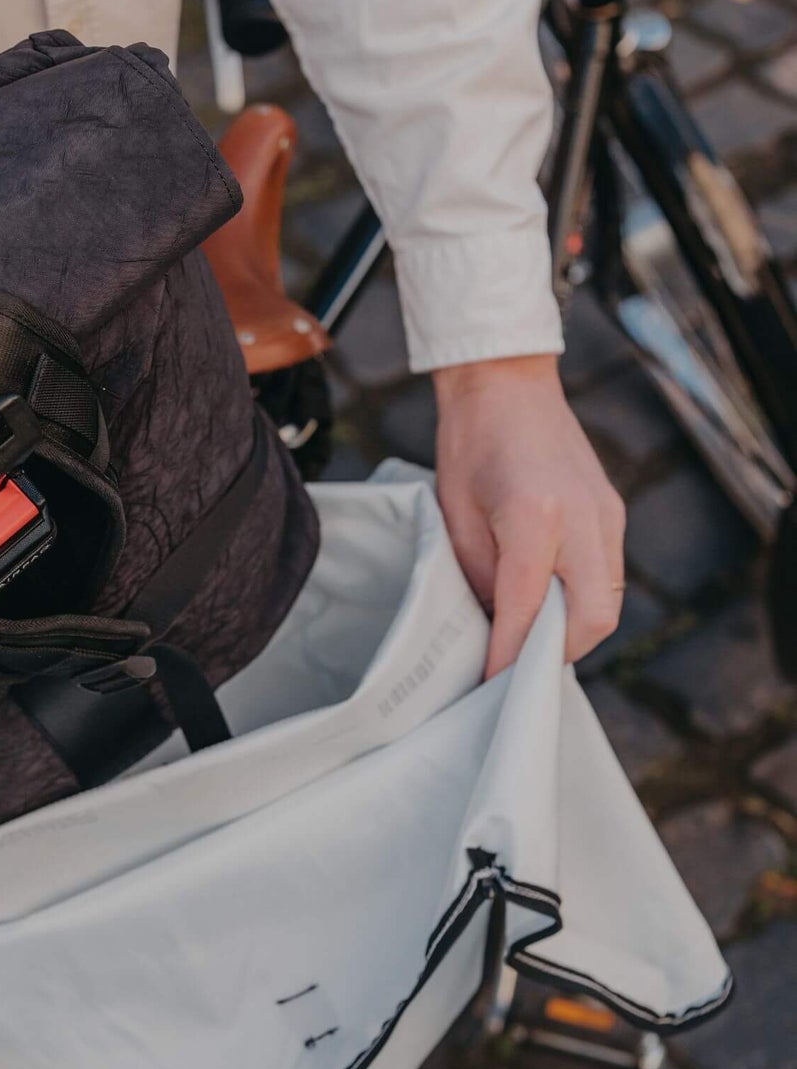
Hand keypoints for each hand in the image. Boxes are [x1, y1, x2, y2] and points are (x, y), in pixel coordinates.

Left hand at [432, 354, 625, 678]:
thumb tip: (497, 626)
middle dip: (555, 654)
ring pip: (608, 601)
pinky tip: (547, 606)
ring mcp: (606, 515)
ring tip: (529, 643)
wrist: (505, 384)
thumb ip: (481, 575)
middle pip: (592, 618)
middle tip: (516, 670)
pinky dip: (582, 601)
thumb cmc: (469, 443)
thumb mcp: (455, 516)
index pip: (528, 610)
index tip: (490, 684)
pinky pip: (607, 575)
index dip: (510, 655)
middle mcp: (583, 519)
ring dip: (573, 632)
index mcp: (535, 516)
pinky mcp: (613, 511)